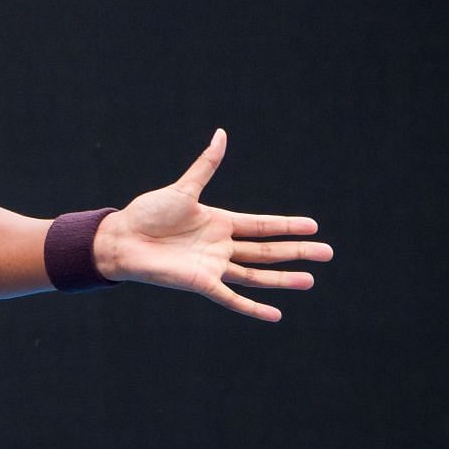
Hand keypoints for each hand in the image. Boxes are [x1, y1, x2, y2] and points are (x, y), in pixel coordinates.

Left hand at [95, 129, 332, 320]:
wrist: (120, 239)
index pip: (262, 224)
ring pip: (256, 274)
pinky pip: (231, 298)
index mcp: (220, 222)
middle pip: (267, 250)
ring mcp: (213, 265)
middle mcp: (220, 245)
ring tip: (310, 281)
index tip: (314, 226)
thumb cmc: (147, 213)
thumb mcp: (183, 189)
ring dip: (282, 279)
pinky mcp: (201, 283)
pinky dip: (252, 308)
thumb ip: (206, 166)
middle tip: (328, 253)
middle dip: (297, 252)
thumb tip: (221, 134)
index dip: (287, 225)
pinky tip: (275, 315)